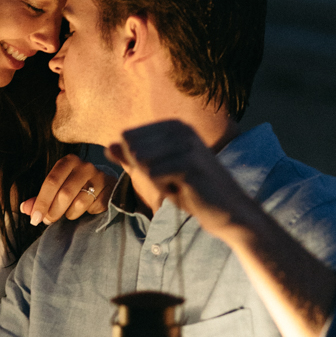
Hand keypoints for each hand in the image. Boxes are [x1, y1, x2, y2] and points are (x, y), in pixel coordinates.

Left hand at [20, 154, 112, 226]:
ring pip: (79, 203)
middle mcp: (85, 166)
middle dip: (53, 211)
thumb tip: (25, 209)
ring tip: (69, 212)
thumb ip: (40, 198)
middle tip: (47, 220)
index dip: (41, 202)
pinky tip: (86, 208)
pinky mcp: (111, 190)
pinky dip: (86, 213)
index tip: (34, 218)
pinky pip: (93, 208)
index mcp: (68, 162)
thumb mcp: (56, 189)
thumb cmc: (74, 186)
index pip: (51, 182)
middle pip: (64, 194)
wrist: (104, 184)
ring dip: (69, 214)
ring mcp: (100, 177)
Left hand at [107, 120, 251, 237]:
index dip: (138, 164)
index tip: (165, 172)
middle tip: (172, 180)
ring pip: (142, 162)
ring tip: (179, 184)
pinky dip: (164, 189)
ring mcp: (186, 144)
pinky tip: (185, 190)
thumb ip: (132, 159)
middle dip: (146, 173)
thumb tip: (107, 146)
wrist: (228, 211)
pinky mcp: (188, 162)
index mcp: (173, 126)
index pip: (127, 138)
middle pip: (132, 149)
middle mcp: (180, 128)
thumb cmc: (192, 191)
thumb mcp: (158, 173)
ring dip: (156, 182)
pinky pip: (153, 176)